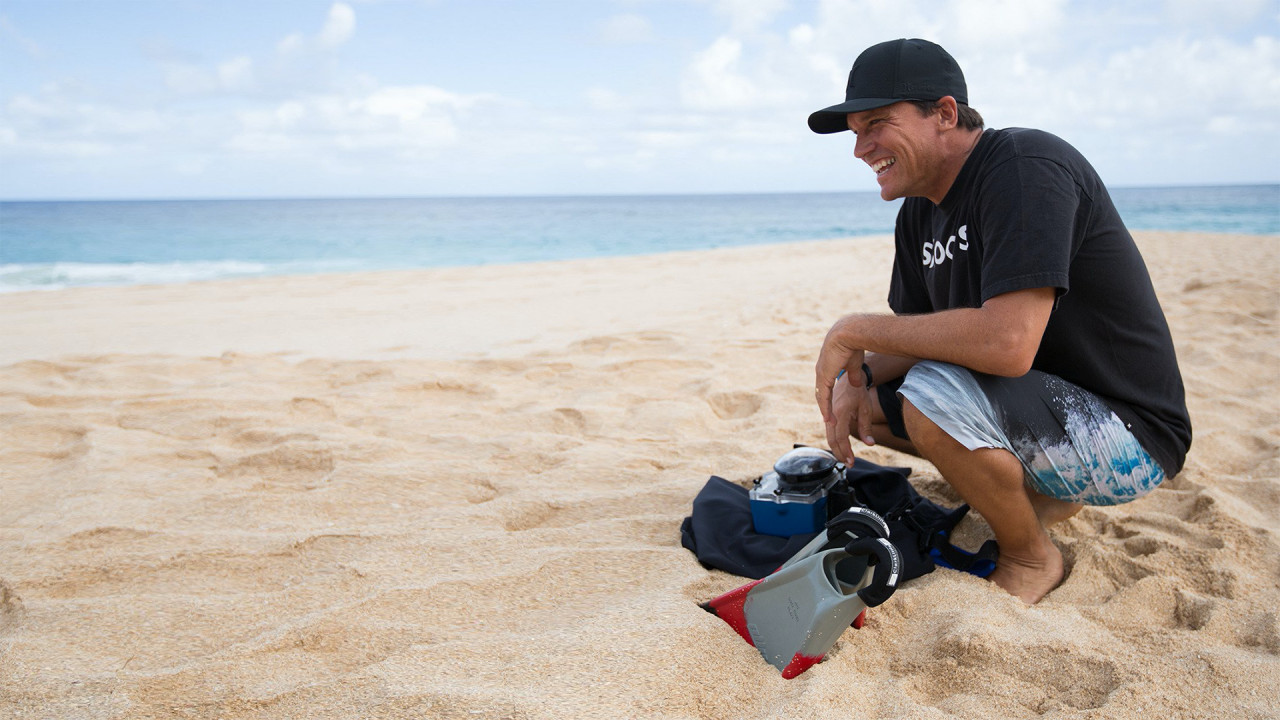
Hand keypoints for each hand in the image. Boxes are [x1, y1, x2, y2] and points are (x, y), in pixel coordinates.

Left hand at [815, 315, 870, 464]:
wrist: (849, 333)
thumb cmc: (853, 344)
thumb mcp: (853, 364)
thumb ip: (852, 375)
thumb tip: (854, 384)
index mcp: (827, 367)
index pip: (825, 387)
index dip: (827, 399)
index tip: (830, 409)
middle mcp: (821, 371)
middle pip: (821, 394)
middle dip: (825, 407)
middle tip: (828, 420)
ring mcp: (821, 374)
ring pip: (821, 397)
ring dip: (825, 411)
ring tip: (829, 424)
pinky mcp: (824, 376)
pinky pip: (823, 396)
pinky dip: (825, 408)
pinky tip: (828, 418)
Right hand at [826, 371, 874, 464]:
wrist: (848, 379)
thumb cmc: (858, 393)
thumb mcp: (866, 409)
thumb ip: (866, 427)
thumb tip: (870, 444)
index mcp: (841, 412)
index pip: (841, 437)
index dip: (846, 451)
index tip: (852, 461)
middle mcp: (831, 414)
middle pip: (832, 440)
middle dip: (840, 454)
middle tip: (849, 464)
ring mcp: (828, 415)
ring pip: (829, 437)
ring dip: (837, 450)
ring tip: (846, 460)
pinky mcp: (828, 417)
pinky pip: (829, 432)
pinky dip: (835, 443)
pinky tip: (842, 449)